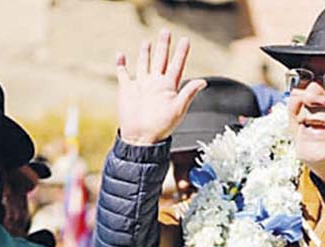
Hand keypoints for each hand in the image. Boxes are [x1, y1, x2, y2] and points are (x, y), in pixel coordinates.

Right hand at [115, 29, 206, 145]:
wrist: (141, 137)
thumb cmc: (161, 126)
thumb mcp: (178, 109)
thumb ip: (188, 93)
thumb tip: (203, 82)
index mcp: (169, 87)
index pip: (177, 65)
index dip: (181, 53)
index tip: (185, 40)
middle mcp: (155, 83)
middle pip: (160, 60)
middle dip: (163, 46)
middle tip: (166, 31)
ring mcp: (141, 85)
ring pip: (143, 64)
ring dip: (145, 53)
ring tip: (147, 42)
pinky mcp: (127, 89)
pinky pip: (123, 73)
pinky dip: (121, 64)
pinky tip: (121, 55)